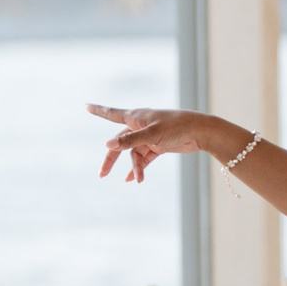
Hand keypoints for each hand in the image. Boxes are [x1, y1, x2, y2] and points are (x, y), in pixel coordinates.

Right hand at [90, 105, 223, 183]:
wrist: (200, 132)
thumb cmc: (176, 127)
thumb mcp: (151, 134)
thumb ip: (129, 140)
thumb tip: (108, 144)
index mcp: (136, 117)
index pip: (112, 114)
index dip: (99, 111)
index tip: (86, 106)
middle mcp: (140, 126)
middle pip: (120, 143)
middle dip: (111, 158)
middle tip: (101, 174)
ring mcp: (149, 136)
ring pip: (134, 153)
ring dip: (134, 167)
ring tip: (136, 179)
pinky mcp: (158, 145)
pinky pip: (144, 158)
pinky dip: (140, 168)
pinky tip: (135, 179)